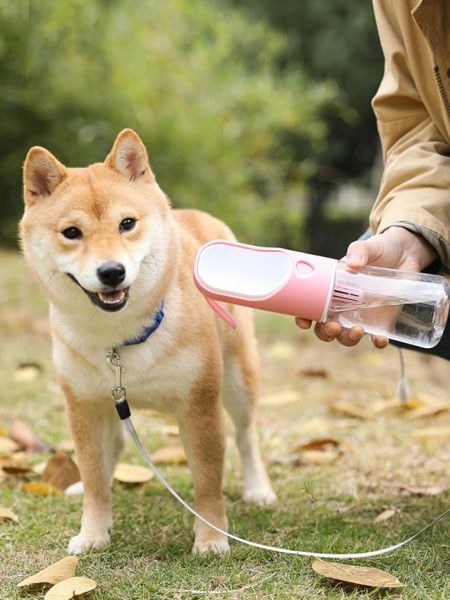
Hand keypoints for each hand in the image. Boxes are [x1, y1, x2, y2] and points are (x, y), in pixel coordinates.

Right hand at [296, 227, 437, 347]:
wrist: (405, 253)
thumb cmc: (379, 250)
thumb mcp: (367, 247)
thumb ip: (359, 251)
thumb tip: (353, 263)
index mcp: (331, 291)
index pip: (311, 309)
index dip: (304, 318)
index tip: (304, 322)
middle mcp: (342, 308)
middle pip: (325, 329)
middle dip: (326, 333)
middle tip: (334, 326)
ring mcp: (360, 317)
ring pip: (346, 337)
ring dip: (347, 339)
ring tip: (357, 330)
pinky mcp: (381, 321)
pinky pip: (375, 338)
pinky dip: (377, 342)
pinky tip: (380, 339)